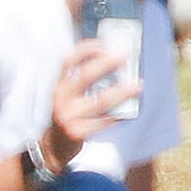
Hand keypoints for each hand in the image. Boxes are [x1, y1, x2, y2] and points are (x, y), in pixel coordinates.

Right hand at [44, 39, 139, 166]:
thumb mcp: (67, 96)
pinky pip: (104, 122)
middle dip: (105, 65)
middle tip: (124, 56)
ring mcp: (69, 117)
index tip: (101, 43)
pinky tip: (130, 112)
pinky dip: (118, 116)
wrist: (53, 147)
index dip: (84, 50)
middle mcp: (61, 100)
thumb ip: (81, 81)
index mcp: (58, 87)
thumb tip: (112, 62)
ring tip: (137, 85)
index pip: (67, 63)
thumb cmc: (67, 115)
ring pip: (99, 101)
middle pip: (84, 77)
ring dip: (121, 92)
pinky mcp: (78, 133)